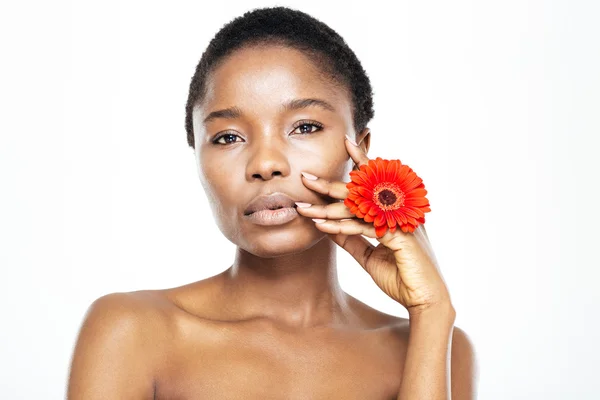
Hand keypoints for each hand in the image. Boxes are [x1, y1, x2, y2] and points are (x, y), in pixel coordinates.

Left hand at [297, 136, 451, 314]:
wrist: (425, 302)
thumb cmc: (401, 277)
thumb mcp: (368, 256)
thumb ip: (351, 239)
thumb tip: (327, 226)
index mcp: (396, 211)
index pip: (375, 182)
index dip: (361, 161)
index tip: (346, 142)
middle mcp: (400, 210)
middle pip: (362, 191)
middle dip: (330, 184)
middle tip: (305, 176)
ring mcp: (401, 221)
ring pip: (359, 208)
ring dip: (328, 210)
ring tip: (303, 207)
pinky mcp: (400, 236)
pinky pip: (364, 227)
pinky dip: (341, 227)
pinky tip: (322, 226)